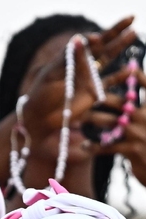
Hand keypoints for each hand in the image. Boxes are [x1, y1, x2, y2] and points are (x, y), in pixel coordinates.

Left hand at [19, 17, 136, 149]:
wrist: (41, 117)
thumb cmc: (42, 94)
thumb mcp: (53, 74)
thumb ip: (68, 57)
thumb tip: (80, 38)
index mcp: (69, 57)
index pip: (86, 41)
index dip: (94, 37)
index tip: (97, 38)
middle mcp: (81, 64)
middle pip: (101, 44)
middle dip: (116, 31)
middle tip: (131, 18)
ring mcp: (89, 76)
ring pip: (108, 57)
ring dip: (120, 46)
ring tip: (133, 33)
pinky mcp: (94, 91)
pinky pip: (110, 81)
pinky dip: (120, 76)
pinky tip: (130, 69)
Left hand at [86, 66, 145, 182]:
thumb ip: (140, 111)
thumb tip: (130, 97)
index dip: (138, 77)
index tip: (127, 69)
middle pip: (122, 102)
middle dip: (103, 98)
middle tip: (86, 95)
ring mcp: (139, 133)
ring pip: (111, 122)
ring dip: (94, 120)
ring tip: (80, 119)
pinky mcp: (132, 149)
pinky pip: (107, 146)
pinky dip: (94, 146)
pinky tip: (85, 146)